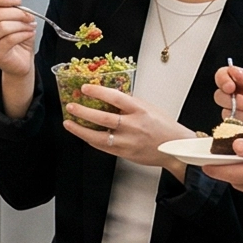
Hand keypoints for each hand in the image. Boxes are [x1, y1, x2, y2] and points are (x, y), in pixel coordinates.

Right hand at [0, 0, 39, 79]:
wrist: (21, 61)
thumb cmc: (17, 39)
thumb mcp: (16, 17)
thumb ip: (10, 3)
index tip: (18, 0)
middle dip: (17, 13)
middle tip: (29, 16)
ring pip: (3, 26)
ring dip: (21, 24)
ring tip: (31, 26)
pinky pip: (9, 39)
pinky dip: (23, 34)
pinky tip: (29, 34)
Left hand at [63, 84, 189, 170]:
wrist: (174, 147)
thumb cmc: (163, 126)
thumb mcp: (149, 107)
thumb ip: (129, 102)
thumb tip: (108, 95)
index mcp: (140, 110)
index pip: (116, 98)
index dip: (98, 92)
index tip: (85, 88)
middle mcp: (133, 126)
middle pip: (104, 118)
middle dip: (83, 112)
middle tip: (71, 106)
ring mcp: (128, 141)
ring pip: (99, 136)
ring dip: (80, 129)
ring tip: (68, 123)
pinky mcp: (125, 153)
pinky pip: (103, 147)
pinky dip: (90, 140)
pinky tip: (83, 134)